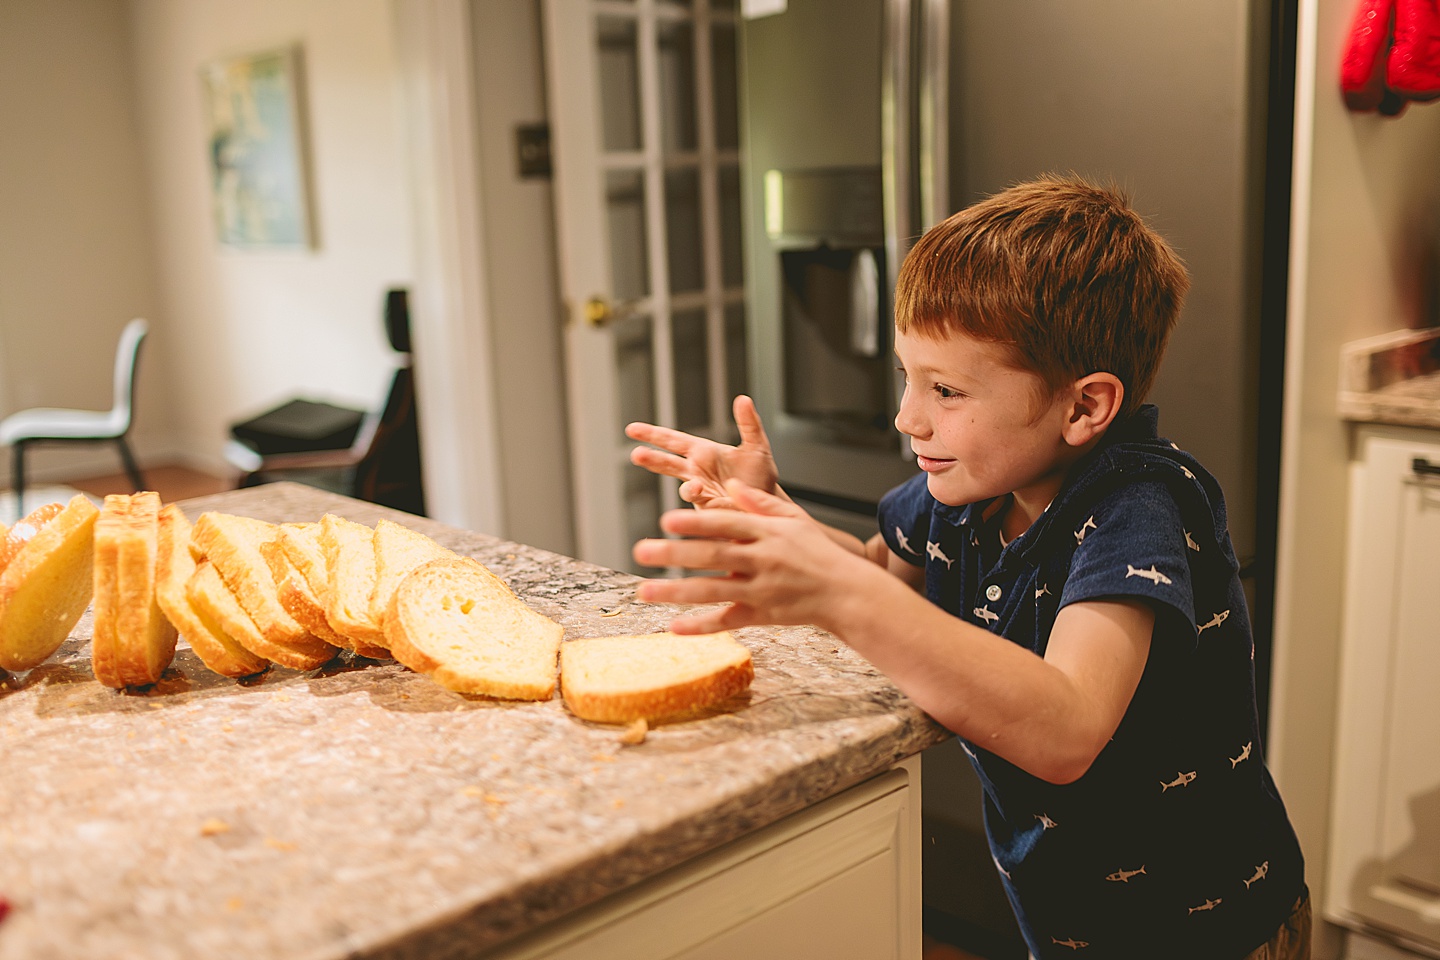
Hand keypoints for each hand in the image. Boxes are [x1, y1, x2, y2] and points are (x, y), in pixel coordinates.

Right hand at [626, 395, 781, 509]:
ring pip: (681, 487)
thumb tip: (743, 399)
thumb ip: (749, 424)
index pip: (673, 440)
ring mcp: (699, 492)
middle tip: (635, 454)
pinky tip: (702, 491)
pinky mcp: (707, 510)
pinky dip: (695, 497)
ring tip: (695, 486)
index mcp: (703, 452)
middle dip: (650, 458)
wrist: (766, 506)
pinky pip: (697, 504)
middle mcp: (696, 471)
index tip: (632, 430)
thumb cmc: (760, 477)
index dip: (652, 434)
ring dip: (686, 488)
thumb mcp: (757, 446)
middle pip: (666, 462)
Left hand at [632, 479, 877, 633]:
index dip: (696, 521)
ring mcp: (762, 590)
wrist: (846, 592)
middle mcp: (762, 560)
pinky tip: (674, 627)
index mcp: (767, 533)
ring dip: (676, 591)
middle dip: (675, 554)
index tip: (666, 519)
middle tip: (641, 550)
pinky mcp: (762, 615)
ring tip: (644, 591)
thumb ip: (759, 502)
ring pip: (713, 591)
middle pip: (713, 556)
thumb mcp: (793, 519)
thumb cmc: (818, 552)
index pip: (726, 524)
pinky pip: (728, 621)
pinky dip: (701, 626)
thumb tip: (729, 484)